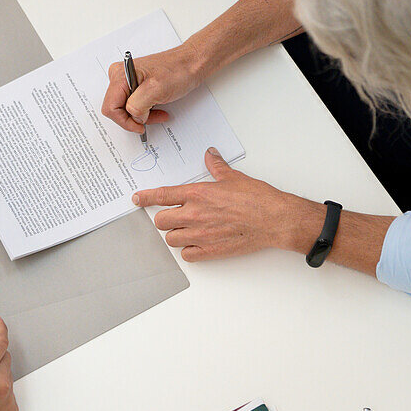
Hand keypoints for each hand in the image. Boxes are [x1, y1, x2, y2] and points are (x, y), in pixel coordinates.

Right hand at [101, 42, 205, 133]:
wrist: (191, 63)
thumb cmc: (178, 70)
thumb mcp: (156, 90)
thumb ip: (138, 105)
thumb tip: (133, 116)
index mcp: (120, 75)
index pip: (110, 107)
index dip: (124, 121)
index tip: (139, 125)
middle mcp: (120, 77)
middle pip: (117, 109)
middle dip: (134, 118)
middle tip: (151, 118)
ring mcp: (127, 81)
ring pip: (126, 109)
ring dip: (142, 115)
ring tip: (158, 113)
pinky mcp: (136, 86)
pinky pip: (134, 105)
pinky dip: (145, 111)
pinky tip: (157, 109)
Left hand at [134, 148, 325, 260]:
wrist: (273, 219)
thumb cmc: (257, 198)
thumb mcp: (233, 177)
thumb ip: (216, 166)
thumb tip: (210, 155)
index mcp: (197, 194)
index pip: (161, 196)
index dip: (145, 197)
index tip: (136, 199)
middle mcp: (194, 214)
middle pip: (161, 221)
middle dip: (165, 218)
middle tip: (176, 217)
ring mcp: (201, 235)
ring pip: (170, 239)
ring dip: (175, 235)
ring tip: (188, 230)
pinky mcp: (210, 251)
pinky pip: (187, 255)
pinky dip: (189, 251)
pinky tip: (197, 244)